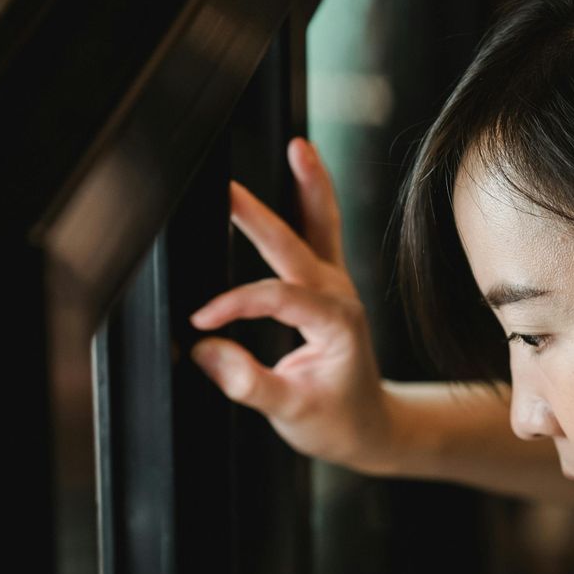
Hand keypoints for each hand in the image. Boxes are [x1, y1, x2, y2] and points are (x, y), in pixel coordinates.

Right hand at [189, 137, 395, 470]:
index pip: (278, 298)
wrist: (371, 427)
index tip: (202, 322)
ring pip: (322, 225)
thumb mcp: (292, 413)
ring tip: (298, 146)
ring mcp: (336, 284)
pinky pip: (320, 229)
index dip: (236, 305)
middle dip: (260, 219)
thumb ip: (250, 384)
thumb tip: (207, 351)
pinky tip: (300, 162)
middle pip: (296, 247)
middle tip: (228, 192)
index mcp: (336, 324)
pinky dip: (310, 195)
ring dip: (309, 184)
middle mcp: (339, 295)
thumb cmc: (337, 422)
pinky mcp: (327, 282)